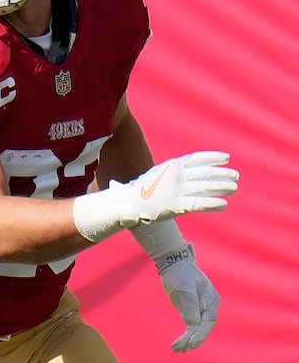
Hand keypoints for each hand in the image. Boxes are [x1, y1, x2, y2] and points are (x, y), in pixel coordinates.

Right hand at [73, 151, 238, 241]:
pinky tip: (223, 204)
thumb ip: (171, 171)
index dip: (214, 158)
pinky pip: (199, 203)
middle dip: (223, 174)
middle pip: (206, 173)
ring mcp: (177, 189)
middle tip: (235, 177)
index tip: (227, 158)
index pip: (198, 158)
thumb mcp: (156, 174)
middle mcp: (177, 175)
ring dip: (223, 187)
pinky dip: (213, 203)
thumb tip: (185, 171)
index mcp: (172, 165)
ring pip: (206, 187)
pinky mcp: (176, 205)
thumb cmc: (140, 191)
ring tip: (234, 188)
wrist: (127, 203)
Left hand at [155, 245, 219, 351]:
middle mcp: (208, 305)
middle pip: (203, 327)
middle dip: (193, 339)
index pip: (208, 322)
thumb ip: (190, 306)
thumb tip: (192, 324)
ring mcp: (199, 308)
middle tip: (180, 349)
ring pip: (196, 328)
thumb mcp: (185, 289)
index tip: (191, 344)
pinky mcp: (190, 309)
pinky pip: (190, 325)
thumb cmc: (181, 274)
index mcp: (211, 300)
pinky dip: (185, 334)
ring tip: (177, 349)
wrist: (174, 263)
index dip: (201, 334)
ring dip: (188, 340)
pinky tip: (179, 344)